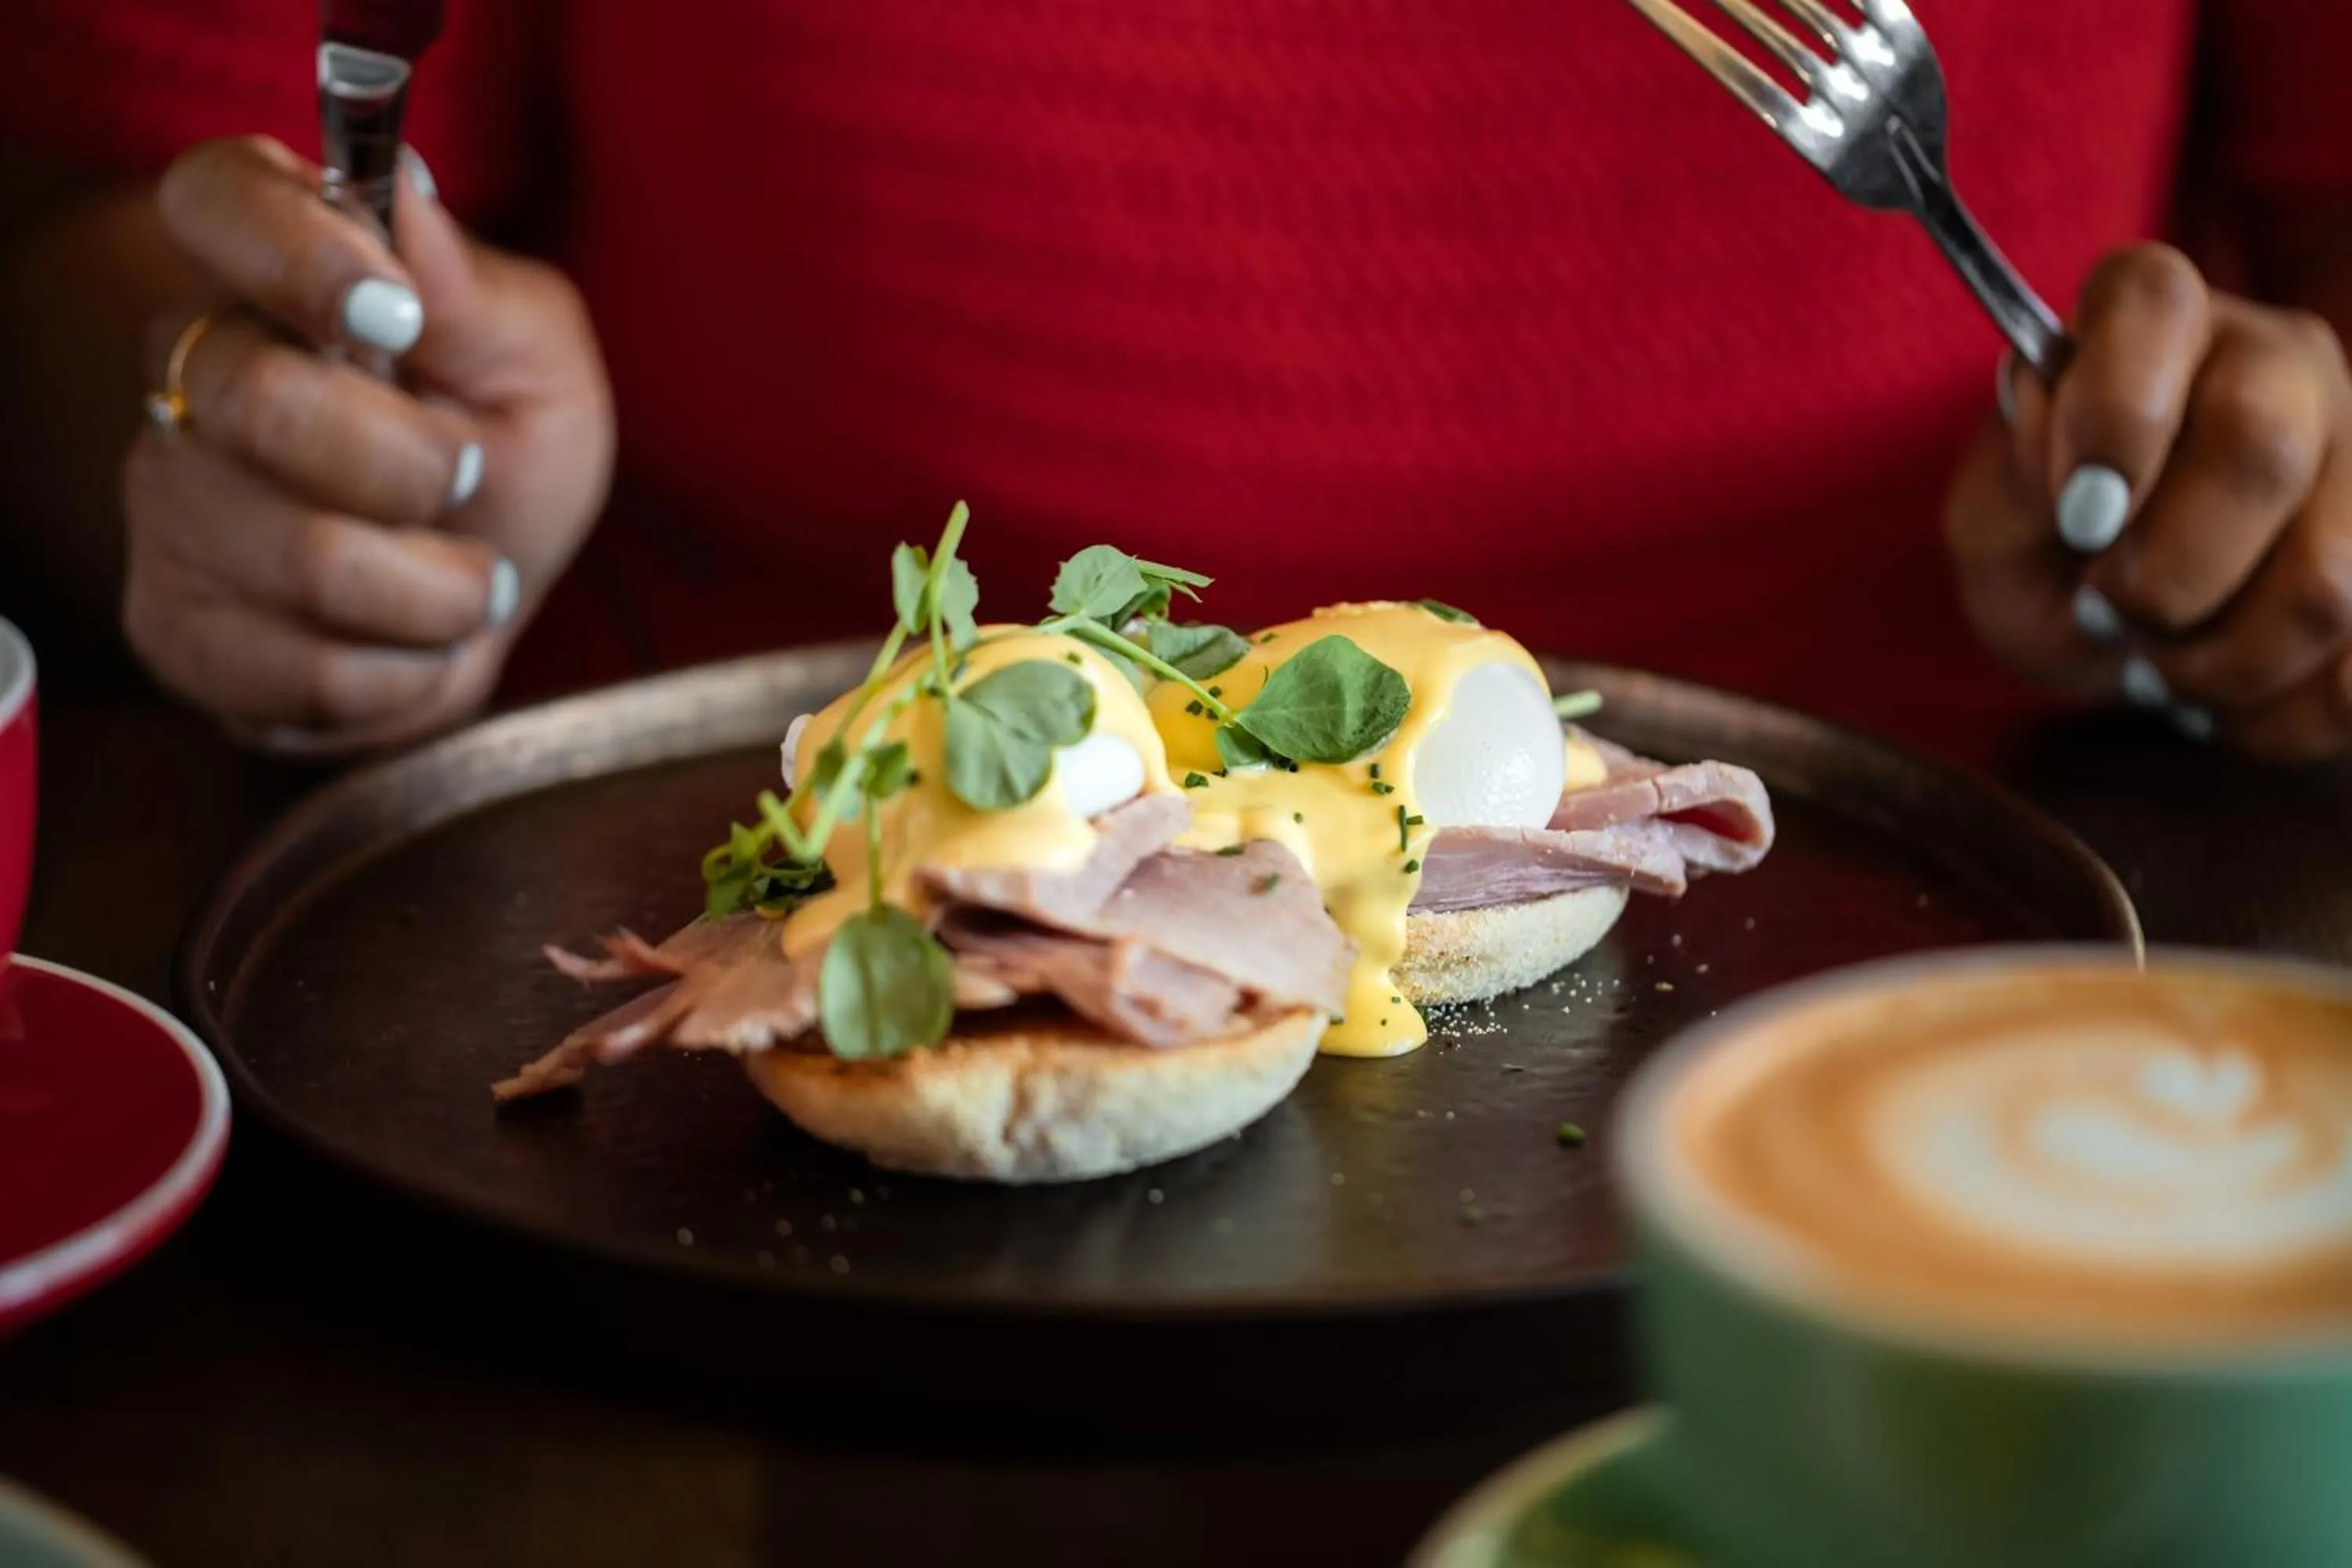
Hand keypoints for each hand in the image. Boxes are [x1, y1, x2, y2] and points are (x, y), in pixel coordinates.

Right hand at [123, 136, 612, 754]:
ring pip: (304, 560)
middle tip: (464, 476)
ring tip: (463, 576)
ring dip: (434, 590)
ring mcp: (172, 503)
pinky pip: (303, 672)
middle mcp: (194, 371)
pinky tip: (414, 641)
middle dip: (411, 465)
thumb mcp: (535, 360)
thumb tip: (403, 195)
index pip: (216, 202)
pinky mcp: (178, 627)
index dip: (296, 251)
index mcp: (277, 267)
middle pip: (260, 403)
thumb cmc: (505, 446)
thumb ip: (475, 287)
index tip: (393, 310)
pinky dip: (402, 673)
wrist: (482, 585)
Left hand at [1944, 243, 2351, 762]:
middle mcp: (2278, 362)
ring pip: (2328, 582)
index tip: (2080, 516)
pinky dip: (2272, 719)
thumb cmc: (2047, 553)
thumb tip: (2054, 413)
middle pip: (2263, 450)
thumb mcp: (1993, 520)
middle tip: (2104, 611)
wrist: (2113, 630)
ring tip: (2157, 665)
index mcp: (2155, 319)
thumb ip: (2011, 471)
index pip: (2151, 302)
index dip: (2114, 416)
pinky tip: (2220, 703)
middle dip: (2162, 575)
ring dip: (2215, 665)